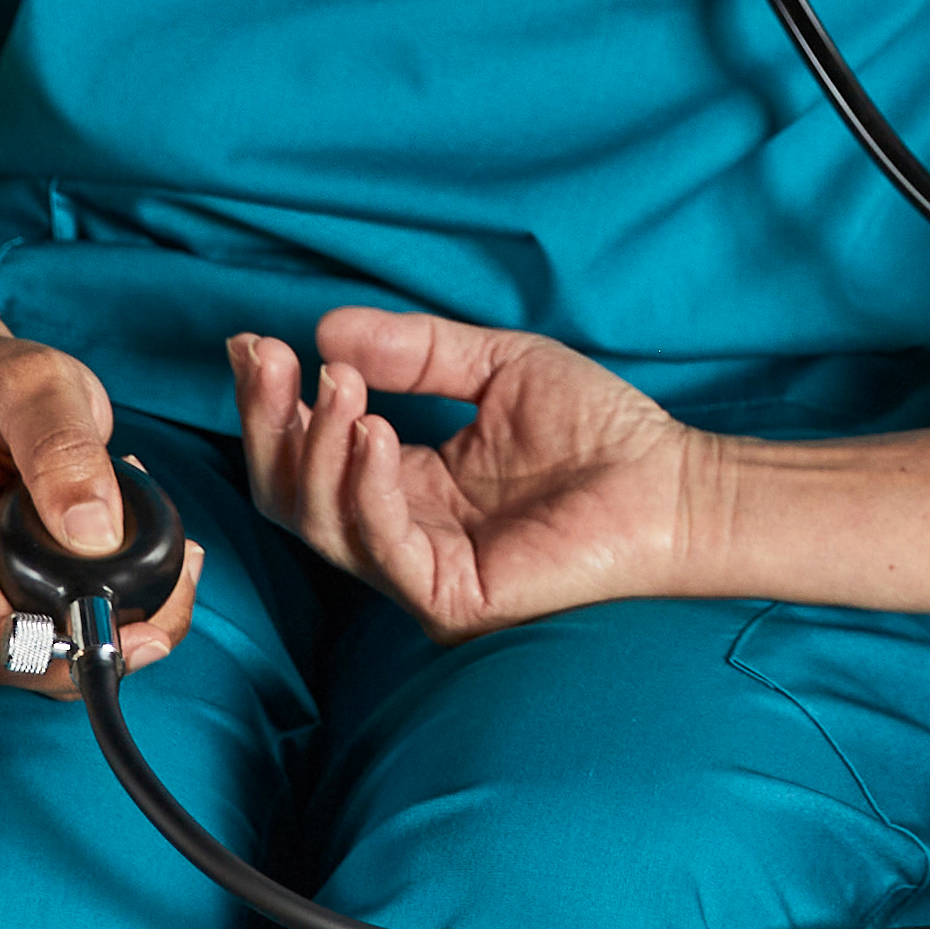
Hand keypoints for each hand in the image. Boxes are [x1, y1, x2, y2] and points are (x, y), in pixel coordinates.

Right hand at [0, 328, 198, 695]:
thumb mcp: (33, 382)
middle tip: (185, 566)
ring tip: (160, 542)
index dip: (68, 655)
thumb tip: (98, 537)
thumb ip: (64, 448)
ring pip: (33, 652)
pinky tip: (121, 553)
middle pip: (20, 661)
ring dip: (104, 618)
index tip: (146, 632)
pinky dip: (82, 605)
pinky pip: (31, 629)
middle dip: (109, 636)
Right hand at [231, 307, 699, 638]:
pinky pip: (382, 547)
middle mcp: (404, 532)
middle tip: (266, 358)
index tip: (254, 344)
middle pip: (295, 494)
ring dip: (316, 449)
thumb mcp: (496, 366)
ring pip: (323, 522)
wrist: (675, 485)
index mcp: (409, 485)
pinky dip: (366, 488)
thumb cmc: (603, 432)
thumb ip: (416, 352)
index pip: (313, 453)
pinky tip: (374, 433)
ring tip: (338, 386)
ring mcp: (422, 570)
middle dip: (269, 424)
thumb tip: (327, 330)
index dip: (274, 402)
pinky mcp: (450, 598)